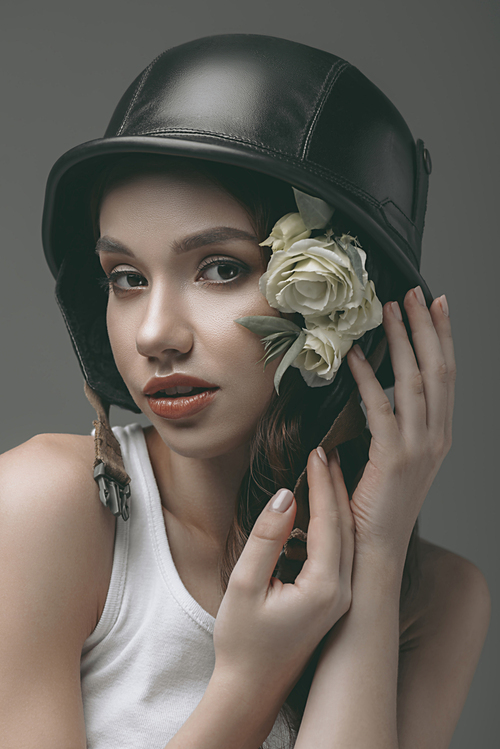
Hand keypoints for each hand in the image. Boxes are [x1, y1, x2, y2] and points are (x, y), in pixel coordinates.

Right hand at [213, 448, 353, 701]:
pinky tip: (322, 507)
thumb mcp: (244, 584)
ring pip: (348, 538)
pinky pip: (340, 552)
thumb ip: (266, 537)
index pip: (331, 521)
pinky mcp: (333, 600)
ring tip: (328, 470)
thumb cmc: (242, 643)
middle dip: (336, 486)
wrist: (251, 689)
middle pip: (347, 526)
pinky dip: (334, 523)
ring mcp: (340, 598)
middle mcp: (342, 592)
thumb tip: (286, 495)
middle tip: (326, 450)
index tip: (316, 450)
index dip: (323, 483)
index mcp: (326, 587)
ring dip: (338, 503)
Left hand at [346, 287, 454, 561]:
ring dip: (401, 341)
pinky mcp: (393, 459)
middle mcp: (437, 437)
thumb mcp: (393, 457)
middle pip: (437, 370)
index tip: (437, 304)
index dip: (443, 337)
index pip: (447, 375)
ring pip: (415, 382)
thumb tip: (372, 387)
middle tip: (414, 292)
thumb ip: (390, 424)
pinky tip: (356, 356)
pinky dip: (369, 379)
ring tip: (387, 310)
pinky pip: (380, 408)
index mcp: (440, 434)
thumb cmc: (377, 504)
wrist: (376, 549)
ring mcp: (419, 449)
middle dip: (426, 327)